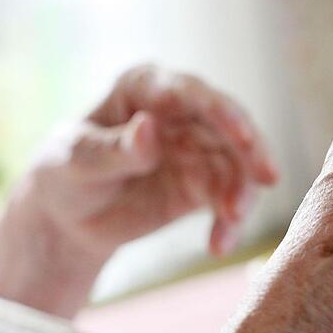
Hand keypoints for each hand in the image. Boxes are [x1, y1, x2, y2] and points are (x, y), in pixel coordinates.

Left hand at [0, 64, 277, 316]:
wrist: (68, 218)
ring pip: (237, 165)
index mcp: (145, 87)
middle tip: (267, 179)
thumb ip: (114, 148)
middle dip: (250, 152)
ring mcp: (197, 147)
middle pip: (228, 126)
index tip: (243, 136)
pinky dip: (230, 223)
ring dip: (241, 194)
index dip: (222, 111)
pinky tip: (219, 246)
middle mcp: (181, 111)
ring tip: (230, 224)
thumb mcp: (76, 161)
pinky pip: (228, 199)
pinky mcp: (205, 184)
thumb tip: (150, 129)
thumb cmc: (65, 172)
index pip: (191, 92)